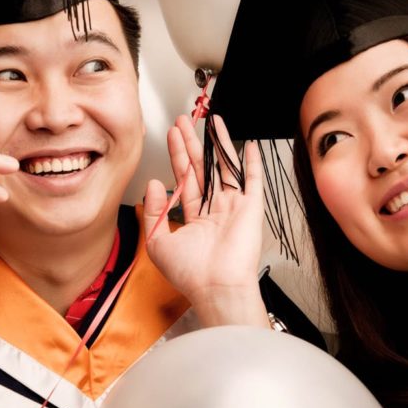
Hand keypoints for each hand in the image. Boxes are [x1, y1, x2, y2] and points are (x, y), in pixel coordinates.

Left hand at [143, 115, 266, 326]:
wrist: (215, 287)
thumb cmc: (189, 274)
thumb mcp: (157, 242)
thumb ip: (154, 211)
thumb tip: (154, 185)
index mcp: (193, 218)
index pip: (184, 178)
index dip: (177, 155)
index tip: (172, 135)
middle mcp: (213, 210)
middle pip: (202, 167)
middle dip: (193, 142)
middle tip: (186, 120)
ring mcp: (233, 208)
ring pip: (224, 167)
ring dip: (218, 143)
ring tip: (212, 120)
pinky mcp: (250, 208)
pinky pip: (252, 180)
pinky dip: (252, 162)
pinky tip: (248, 145)